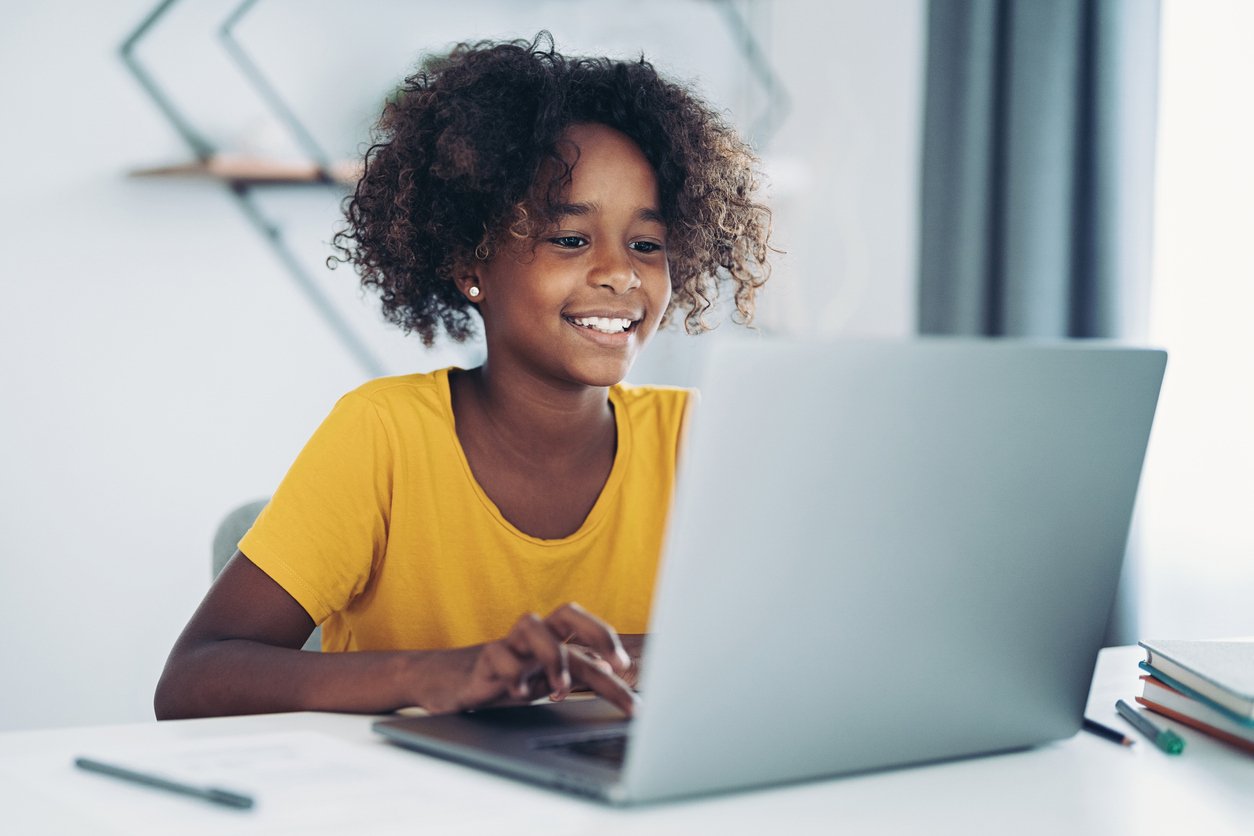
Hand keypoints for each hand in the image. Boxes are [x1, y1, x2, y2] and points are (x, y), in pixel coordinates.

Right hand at [425, 603, 636, 715]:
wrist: (450, 683)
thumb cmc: (504, 679)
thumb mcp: (545, 679)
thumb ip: (575, 672)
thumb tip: (609, 669)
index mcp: (554, 642)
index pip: (590, 640)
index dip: (614, 653)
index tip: (630, 674)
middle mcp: (534, 638)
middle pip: (567, 613)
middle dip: (597, 632)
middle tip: (614, 664)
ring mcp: (509, 645)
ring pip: (532, 625)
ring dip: (552, 656)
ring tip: (559, 690)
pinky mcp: (483, 660)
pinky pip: (497, 655)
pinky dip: (512, 673)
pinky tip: (519, 693)